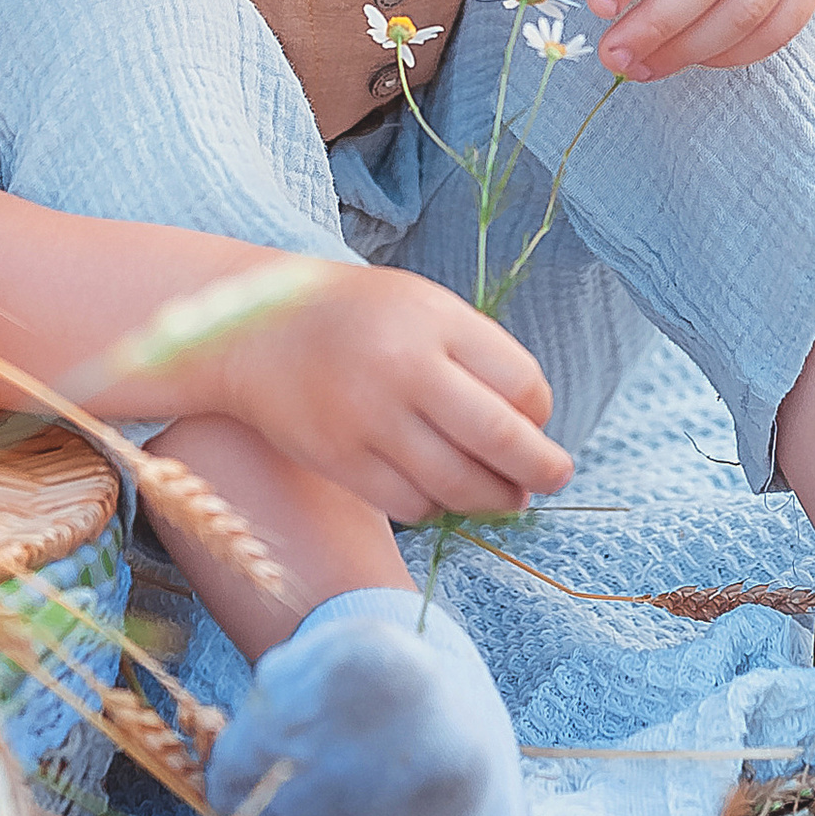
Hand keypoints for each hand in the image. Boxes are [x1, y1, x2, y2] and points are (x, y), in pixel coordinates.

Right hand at [237, 264, 572, 524]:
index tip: (537, 422)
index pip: (521, 383)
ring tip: (509, 498)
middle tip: (556, 477)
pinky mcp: (340, 461)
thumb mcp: (427, 307)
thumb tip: (534, 427)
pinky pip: (412, 504)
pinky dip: (440, 508)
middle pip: (500, 439)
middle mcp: (404, 370)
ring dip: (496, 500)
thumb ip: (480, 355)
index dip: (540, 413)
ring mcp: (369, 420)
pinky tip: (447, 496)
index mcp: (435, 322)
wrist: (258, 329)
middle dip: (541, 469)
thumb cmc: (362, 318)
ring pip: (459, 484)